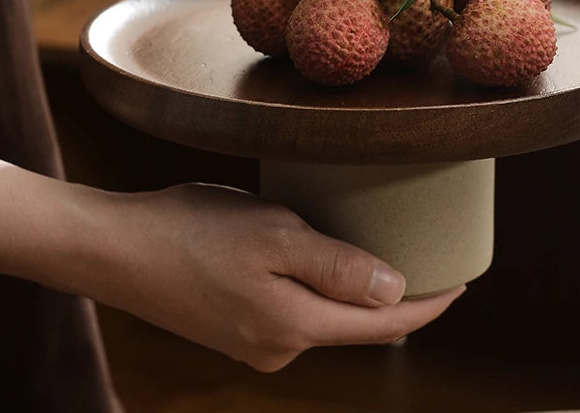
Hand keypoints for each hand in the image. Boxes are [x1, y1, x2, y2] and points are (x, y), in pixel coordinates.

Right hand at [81, 183, 464, 371]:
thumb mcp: (275, 236)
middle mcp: (279, 346)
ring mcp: (254, 341)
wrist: (116, 249)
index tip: (463, 282)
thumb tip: (397, 290)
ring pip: (324, 315)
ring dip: (354, 288)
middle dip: (396, 296)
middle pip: (357, 324)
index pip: (384, 324)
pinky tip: (319, 256)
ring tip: (377, 248)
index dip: (429, 304)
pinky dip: (319, 286)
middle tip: (428, 256)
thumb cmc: (192, 233)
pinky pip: (296, 309)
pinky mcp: (235, 326)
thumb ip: (338, 268)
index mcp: (295, 327)